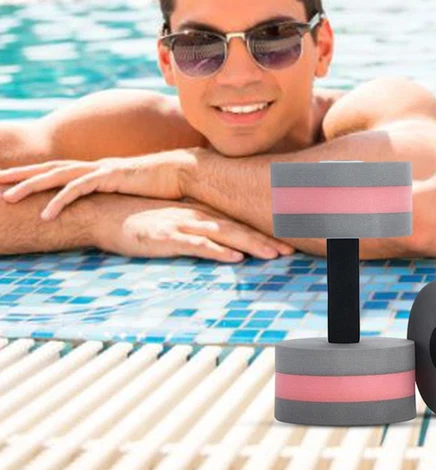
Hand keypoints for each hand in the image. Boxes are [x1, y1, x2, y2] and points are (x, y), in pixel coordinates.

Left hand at [0, 149, 192, 219]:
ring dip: (30, 186)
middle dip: (20, 174)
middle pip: (50, 168)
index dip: (34, 175)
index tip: (10, 180)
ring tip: (6, 198)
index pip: (59, 170)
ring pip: (57, 176)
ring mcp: (102, 169)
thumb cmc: (164, 183)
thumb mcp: (133, 191)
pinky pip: (78, 189)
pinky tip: (46, 214)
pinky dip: (59, 201)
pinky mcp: (111, 176)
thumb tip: (108, 206)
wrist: (187, 171)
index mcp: (98, 170)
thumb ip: (117, 195)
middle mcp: (96, 166)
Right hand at [93, 195, 295, 261]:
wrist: (108, 212)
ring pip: (226, 236)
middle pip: (240, 229)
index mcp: (203, 214)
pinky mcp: (168, 236)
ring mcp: (184, 225)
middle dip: (267, 240)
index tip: (288, 242)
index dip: (264, 232)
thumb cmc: (143, 221)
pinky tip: (234, 257)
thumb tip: (222, 242)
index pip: (240, 223)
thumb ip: (198, 230)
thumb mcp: (176, 223)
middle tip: (291, 250)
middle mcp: (199, 216)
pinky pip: (198, 245)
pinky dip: (218, 251)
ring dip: (251, 245)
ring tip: (274, 254)